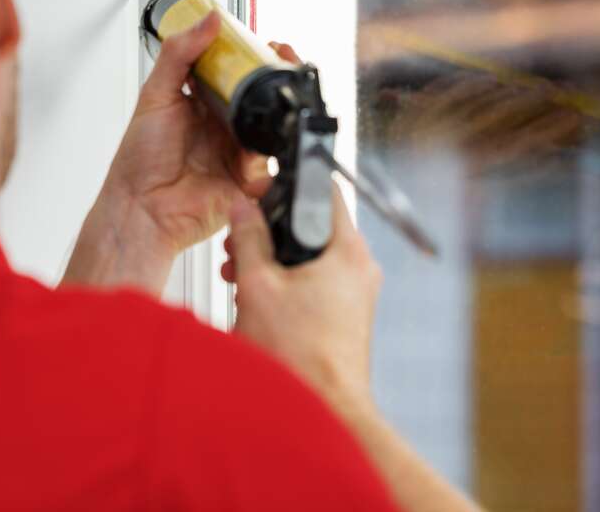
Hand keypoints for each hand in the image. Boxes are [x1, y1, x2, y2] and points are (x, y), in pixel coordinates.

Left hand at [62, 12, 270, 294]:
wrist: (140, 209)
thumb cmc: (139, 162)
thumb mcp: (155, 96)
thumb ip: (180, 54)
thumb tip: (208, 19)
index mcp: (206, 103)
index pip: (239, 73)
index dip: (256, 57)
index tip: (267, 42)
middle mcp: (226, 127)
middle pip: (262, 98)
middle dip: (277, 81)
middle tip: (279, 66)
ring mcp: (239, 154)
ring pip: (272, 129)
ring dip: (273, 117)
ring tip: (265, 108)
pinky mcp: (248, 183)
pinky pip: (270, 166)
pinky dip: (264, 157)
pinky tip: (249, 153)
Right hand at [225, 186, 381, 409]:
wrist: (322, 413)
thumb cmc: (299, 360)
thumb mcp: (257, 285)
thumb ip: (248, 238)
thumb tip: (243, 210)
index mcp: (348, 252)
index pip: (323, 192)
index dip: (284, 187)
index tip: (258, 194)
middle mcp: (360, 270)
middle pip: (313, 227)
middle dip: (270, 231)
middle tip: (239, 240)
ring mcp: (356, 296)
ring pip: (311, 257)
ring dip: (273, 259)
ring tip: (240, 273)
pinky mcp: (347, 317)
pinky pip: (316, 283)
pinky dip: (287, 282)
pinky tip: (257, 298)